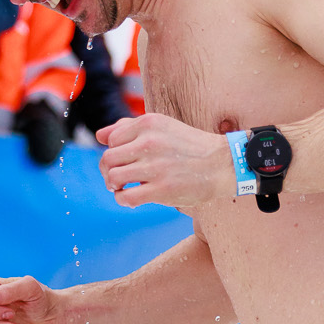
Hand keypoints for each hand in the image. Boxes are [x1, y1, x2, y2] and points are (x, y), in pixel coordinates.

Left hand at [96, 113, 233, 210]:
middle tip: (118, 177)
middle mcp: (149, 143)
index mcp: (149, 124)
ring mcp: (155, 167)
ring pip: (113, 177)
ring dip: (113, 185)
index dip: (113, 152)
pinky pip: (126, 197)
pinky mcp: (161, 190)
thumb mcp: (162, 127)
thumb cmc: (191, 147)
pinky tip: (131, 197)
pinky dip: (122, 199)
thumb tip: (100, 135)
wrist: (223, 165)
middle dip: (107, 170)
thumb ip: (130, 128)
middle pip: (107, 159)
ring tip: (123, 187)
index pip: (111, 139)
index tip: (124, 161)